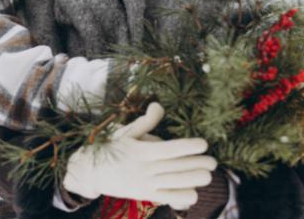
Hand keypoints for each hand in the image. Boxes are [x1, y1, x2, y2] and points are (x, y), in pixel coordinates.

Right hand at [63, 102, 216, 209]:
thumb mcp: (125, 132)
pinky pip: (167, 199)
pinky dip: (182, 197)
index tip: (204, 144)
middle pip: (178, 167)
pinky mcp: (144, 195)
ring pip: (176, 184)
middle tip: (213, 162)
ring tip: (207, 175)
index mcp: (142, 150)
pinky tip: (193, 192)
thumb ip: (145, 121)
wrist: (90, 171)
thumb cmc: (110, 147)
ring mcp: (145, 184)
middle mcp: (145, 168)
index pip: (171, 149)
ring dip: (195, 180)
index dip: (189, 146)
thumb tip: (158, 105)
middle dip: (199, 164)